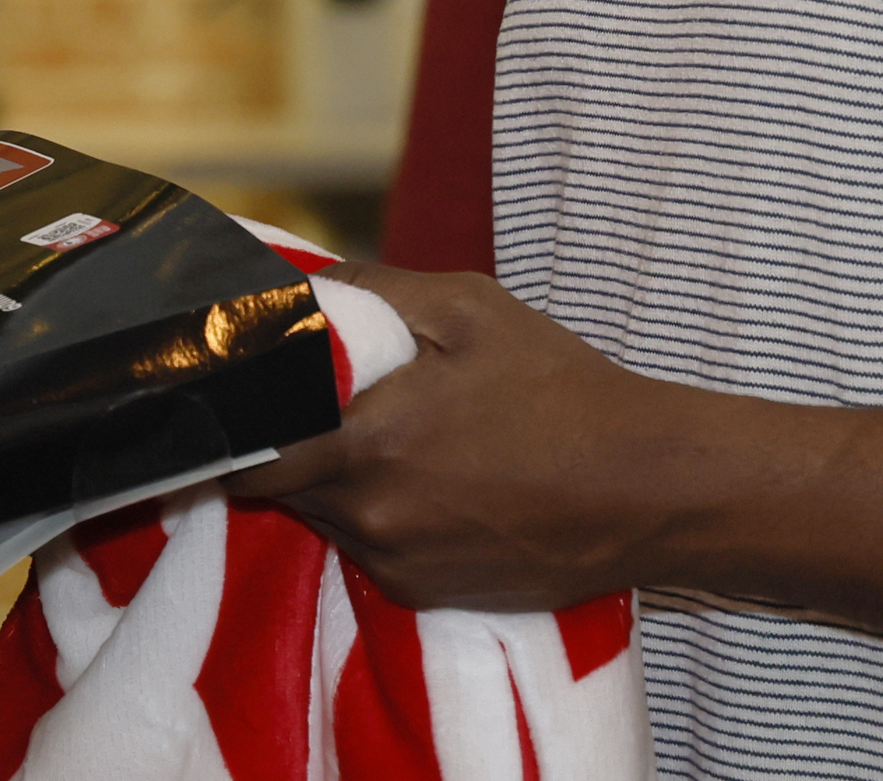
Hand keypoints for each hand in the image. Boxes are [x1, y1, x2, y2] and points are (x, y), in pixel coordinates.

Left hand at [225, 263, 728, 611]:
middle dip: (281, 442)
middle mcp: (368, 518)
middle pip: (275, 485)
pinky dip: (375, 511)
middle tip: (316, 398)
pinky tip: (427, 477)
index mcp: (368, 445)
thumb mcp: (471, 309)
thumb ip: (371, 291)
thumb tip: (299, 288)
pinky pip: (366, 547)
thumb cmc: (561, 390)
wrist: (644, 490)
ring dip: (329, 477)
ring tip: (389, 432)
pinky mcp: (420, 594)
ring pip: (320, 516)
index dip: (238, 418)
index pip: (246, 452)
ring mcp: (393, 564)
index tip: (246, 386)